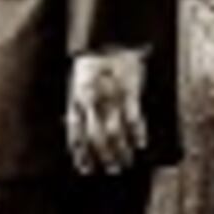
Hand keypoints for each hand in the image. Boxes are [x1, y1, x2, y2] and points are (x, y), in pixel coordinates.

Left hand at [66, 48, 148, 175]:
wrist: (108, 42)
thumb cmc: (91, 65)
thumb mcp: (75, 85)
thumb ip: (77, 107)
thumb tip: (72, 129)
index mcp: (75, 102)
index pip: (75, 135)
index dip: (80, 154)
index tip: (85, 168)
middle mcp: (91, 103)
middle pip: (95, 138)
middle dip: (103, 157)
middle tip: (110, 170)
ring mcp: (110, 98)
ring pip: (115, 132)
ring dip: (120, 151)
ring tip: (125, 162)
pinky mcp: (130, 92)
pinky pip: (134, 118)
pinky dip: (137, 134)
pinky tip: (140, 145)